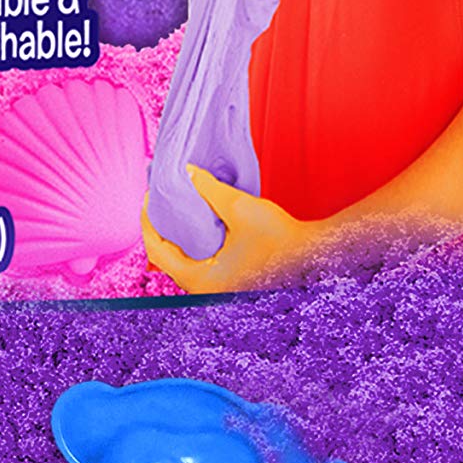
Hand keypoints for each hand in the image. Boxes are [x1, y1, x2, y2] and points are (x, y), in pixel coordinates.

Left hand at [141, 167, 325, 291]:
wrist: (313, 255)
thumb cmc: (281, 238)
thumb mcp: (240, 209)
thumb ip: (209, 190)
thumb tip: (185, 172)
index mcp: (202, 280)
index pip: (157, 252)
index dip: (149, 222)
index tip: (149, 196)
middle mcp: (204, 290)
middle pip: (167, 257)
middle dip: (161, 225)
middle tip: (159, 196)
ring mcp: (215, 288)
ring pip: (183, 260)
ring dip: (177, 233)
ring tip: (174, 204)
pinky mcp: (226, 280)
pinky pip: (198, 261)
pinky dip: (192, 240)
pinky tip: (197, 220)